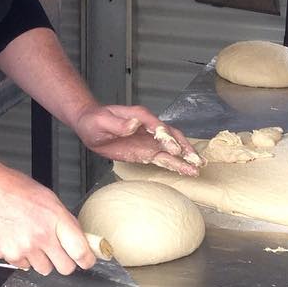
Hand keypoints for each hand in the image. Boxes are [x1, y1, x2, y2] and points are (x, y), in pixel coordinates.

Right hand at [0, 163, 95, 275]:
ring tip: (33, 240)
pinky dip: (24, 258)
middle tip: (60, 251)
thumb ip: (65, 220)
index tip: (88, 261)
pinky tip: (19, 240)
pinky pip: (25, 267)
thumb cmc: (17, 189)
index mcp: (56, 217)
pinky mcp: (10, 255)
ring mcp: (25, 248)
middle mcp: (42, 235)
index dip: (87, 260)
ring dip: (43, 260)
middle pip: (65, 268)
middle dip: (65, 262)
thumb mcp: (49, 198)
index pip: (80, 251)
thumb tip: (80, 238)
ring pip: (44, 270)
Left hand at [74, 104, 201, 175]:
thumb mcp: (102, 121)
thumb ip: (118, 124)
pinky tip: (186, 170)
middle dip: (184, 148)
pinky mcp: (146, 152)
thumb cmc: (95, 120)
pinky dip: (176, 164)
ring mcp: (149, 140)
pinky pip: (163, 158)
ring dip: (185, 158)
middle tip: (195, 160)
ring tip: (198, 167)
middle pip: (171, 136)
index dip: (166, 137)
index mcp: (140, 116)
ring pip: (171, 149)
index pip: (157, 126)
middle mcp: (149, 127)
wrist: (90, 125)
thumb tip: (133, 124)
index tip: (175, 150)